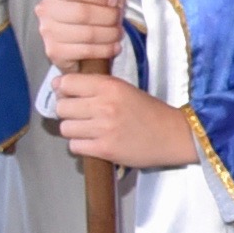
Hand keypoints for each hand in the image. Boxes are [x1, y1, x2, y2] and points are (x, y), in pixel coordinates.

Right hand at [35, 0, 130, 73]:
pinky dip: (105, 49)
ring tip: (117, 32)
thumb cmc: (95, 10)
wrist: (84, 40)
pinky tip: (112, 46)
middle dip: (109, 17)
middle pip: (83, 12)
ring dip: (110, 34)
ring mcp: (48, 33)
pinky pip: (86, 51)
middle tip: (118, 19)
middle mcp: (46, 10)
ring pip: (87, 34)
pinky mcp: (55, 52)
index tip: (113, 0)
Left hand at [48, 72, 199, 170]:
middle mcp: (104, 106)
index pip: (66, 83)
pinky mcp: (104, 150)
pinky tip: (94, 142)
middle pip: (62, 108)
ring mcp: (103, 129)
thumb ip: (96, 86)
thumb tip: (60, 86)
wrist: (173, 135)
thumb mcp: (124, 89)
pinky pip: (74, 146)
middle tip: (80, 115)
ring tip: (88, 130)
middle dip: (67, 112)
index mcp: (109, 86)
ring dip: (73, 130)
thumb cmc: (149, 111)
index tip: (68, 94)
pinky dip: (81, 145)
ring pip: (65, 128)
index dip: (63, 89)